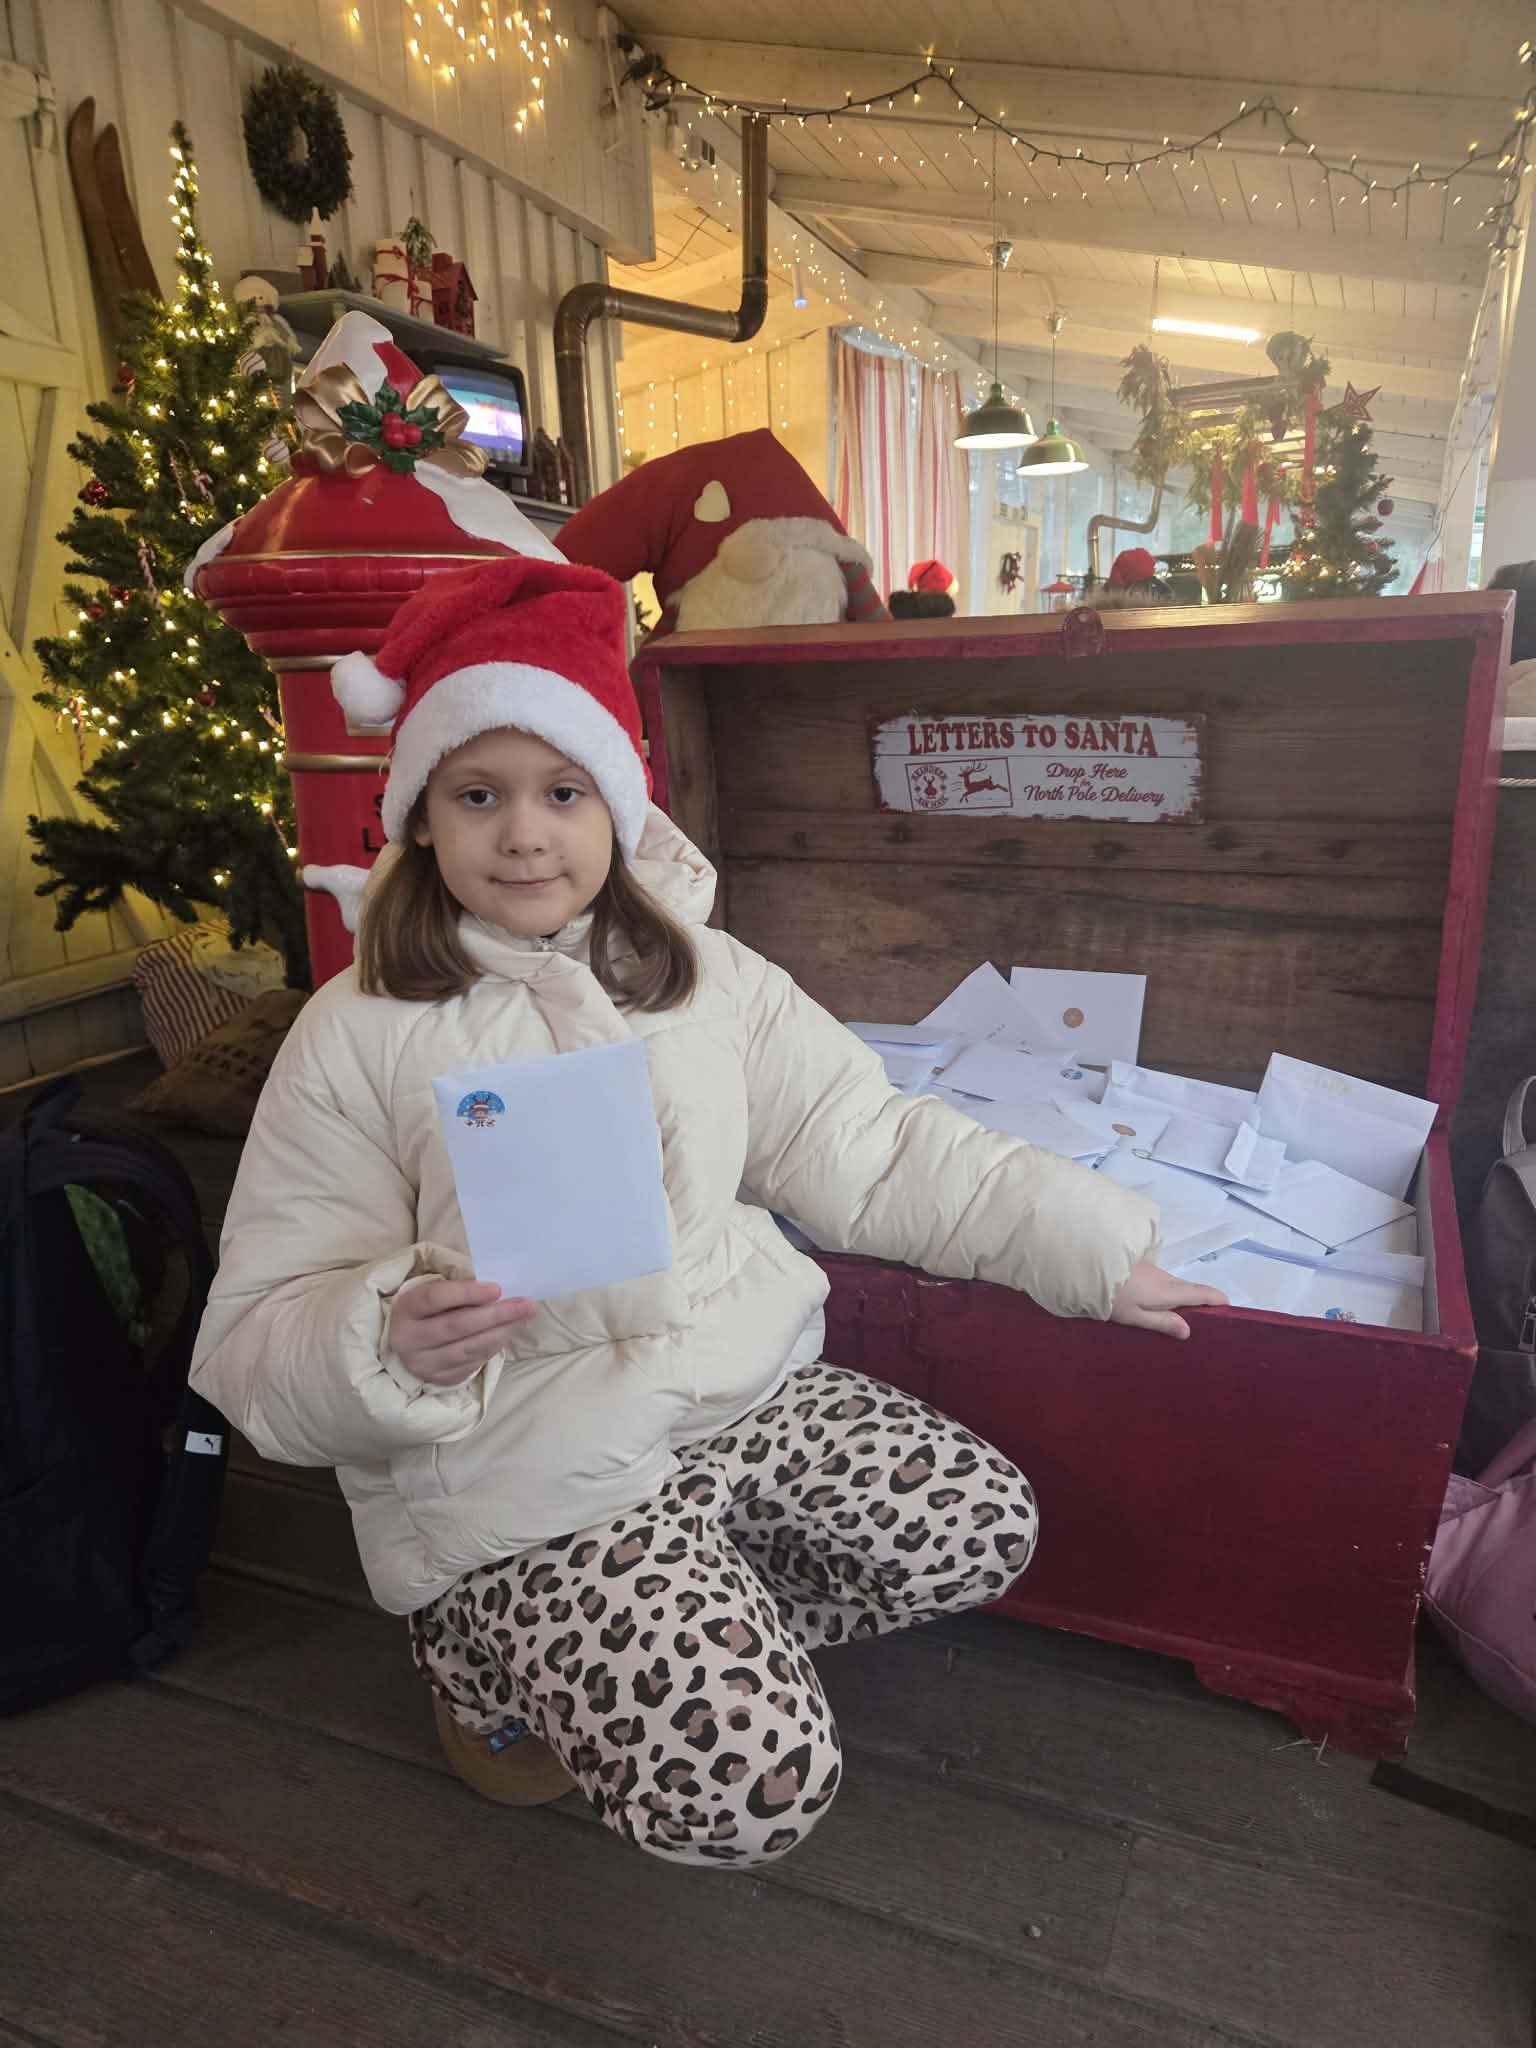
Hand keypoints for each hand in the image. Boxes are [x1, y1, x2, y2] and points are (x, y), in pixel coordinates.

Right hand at [388, 1279, 536, 1385]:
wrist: (410, 1346)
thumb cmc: (428, 1311)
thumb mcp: (433, 1294)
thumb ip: (457, 1291)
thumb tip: (498, 1292)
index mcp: (405, 1310)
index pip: (435, 1298)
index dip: (467, 1293)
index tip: (497, 1289)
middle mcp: (409, 1340)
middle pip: (457, 1326)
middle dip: (496, 1314)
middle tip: (525, 1305)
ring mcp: (424, 1363)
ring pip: (469, 1348)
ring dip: (501, 1332)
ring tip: (524, 1318)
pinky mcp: (439, 1379)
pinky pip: (473, 1363)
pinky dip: (494, 1347)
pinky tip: (508, 1333)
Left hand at [1110, 1261, 1226, 1341]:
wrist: (1087, 1269)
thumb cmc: (1113, 1297)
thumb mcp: (1136, 1316)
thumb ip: (1163, 1322)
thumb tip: (1188, 1330)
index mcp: (1169, 1291)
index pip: (1203, 1292)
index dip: (1218, 1300)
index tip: (1228, 1310)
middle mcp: (1165, 1278)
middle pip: (1190, 1289)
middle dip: (1201, 1302)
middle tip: (1204, 1323)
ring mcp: (1153, 1271)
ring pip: (1175, 1286)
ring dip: (1181, 1299)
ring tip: (1179, 1320)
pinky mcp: (1141, 1269)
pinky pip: (1162, 1283)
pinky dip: (1167, 1294)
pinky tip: (1157, 1307)